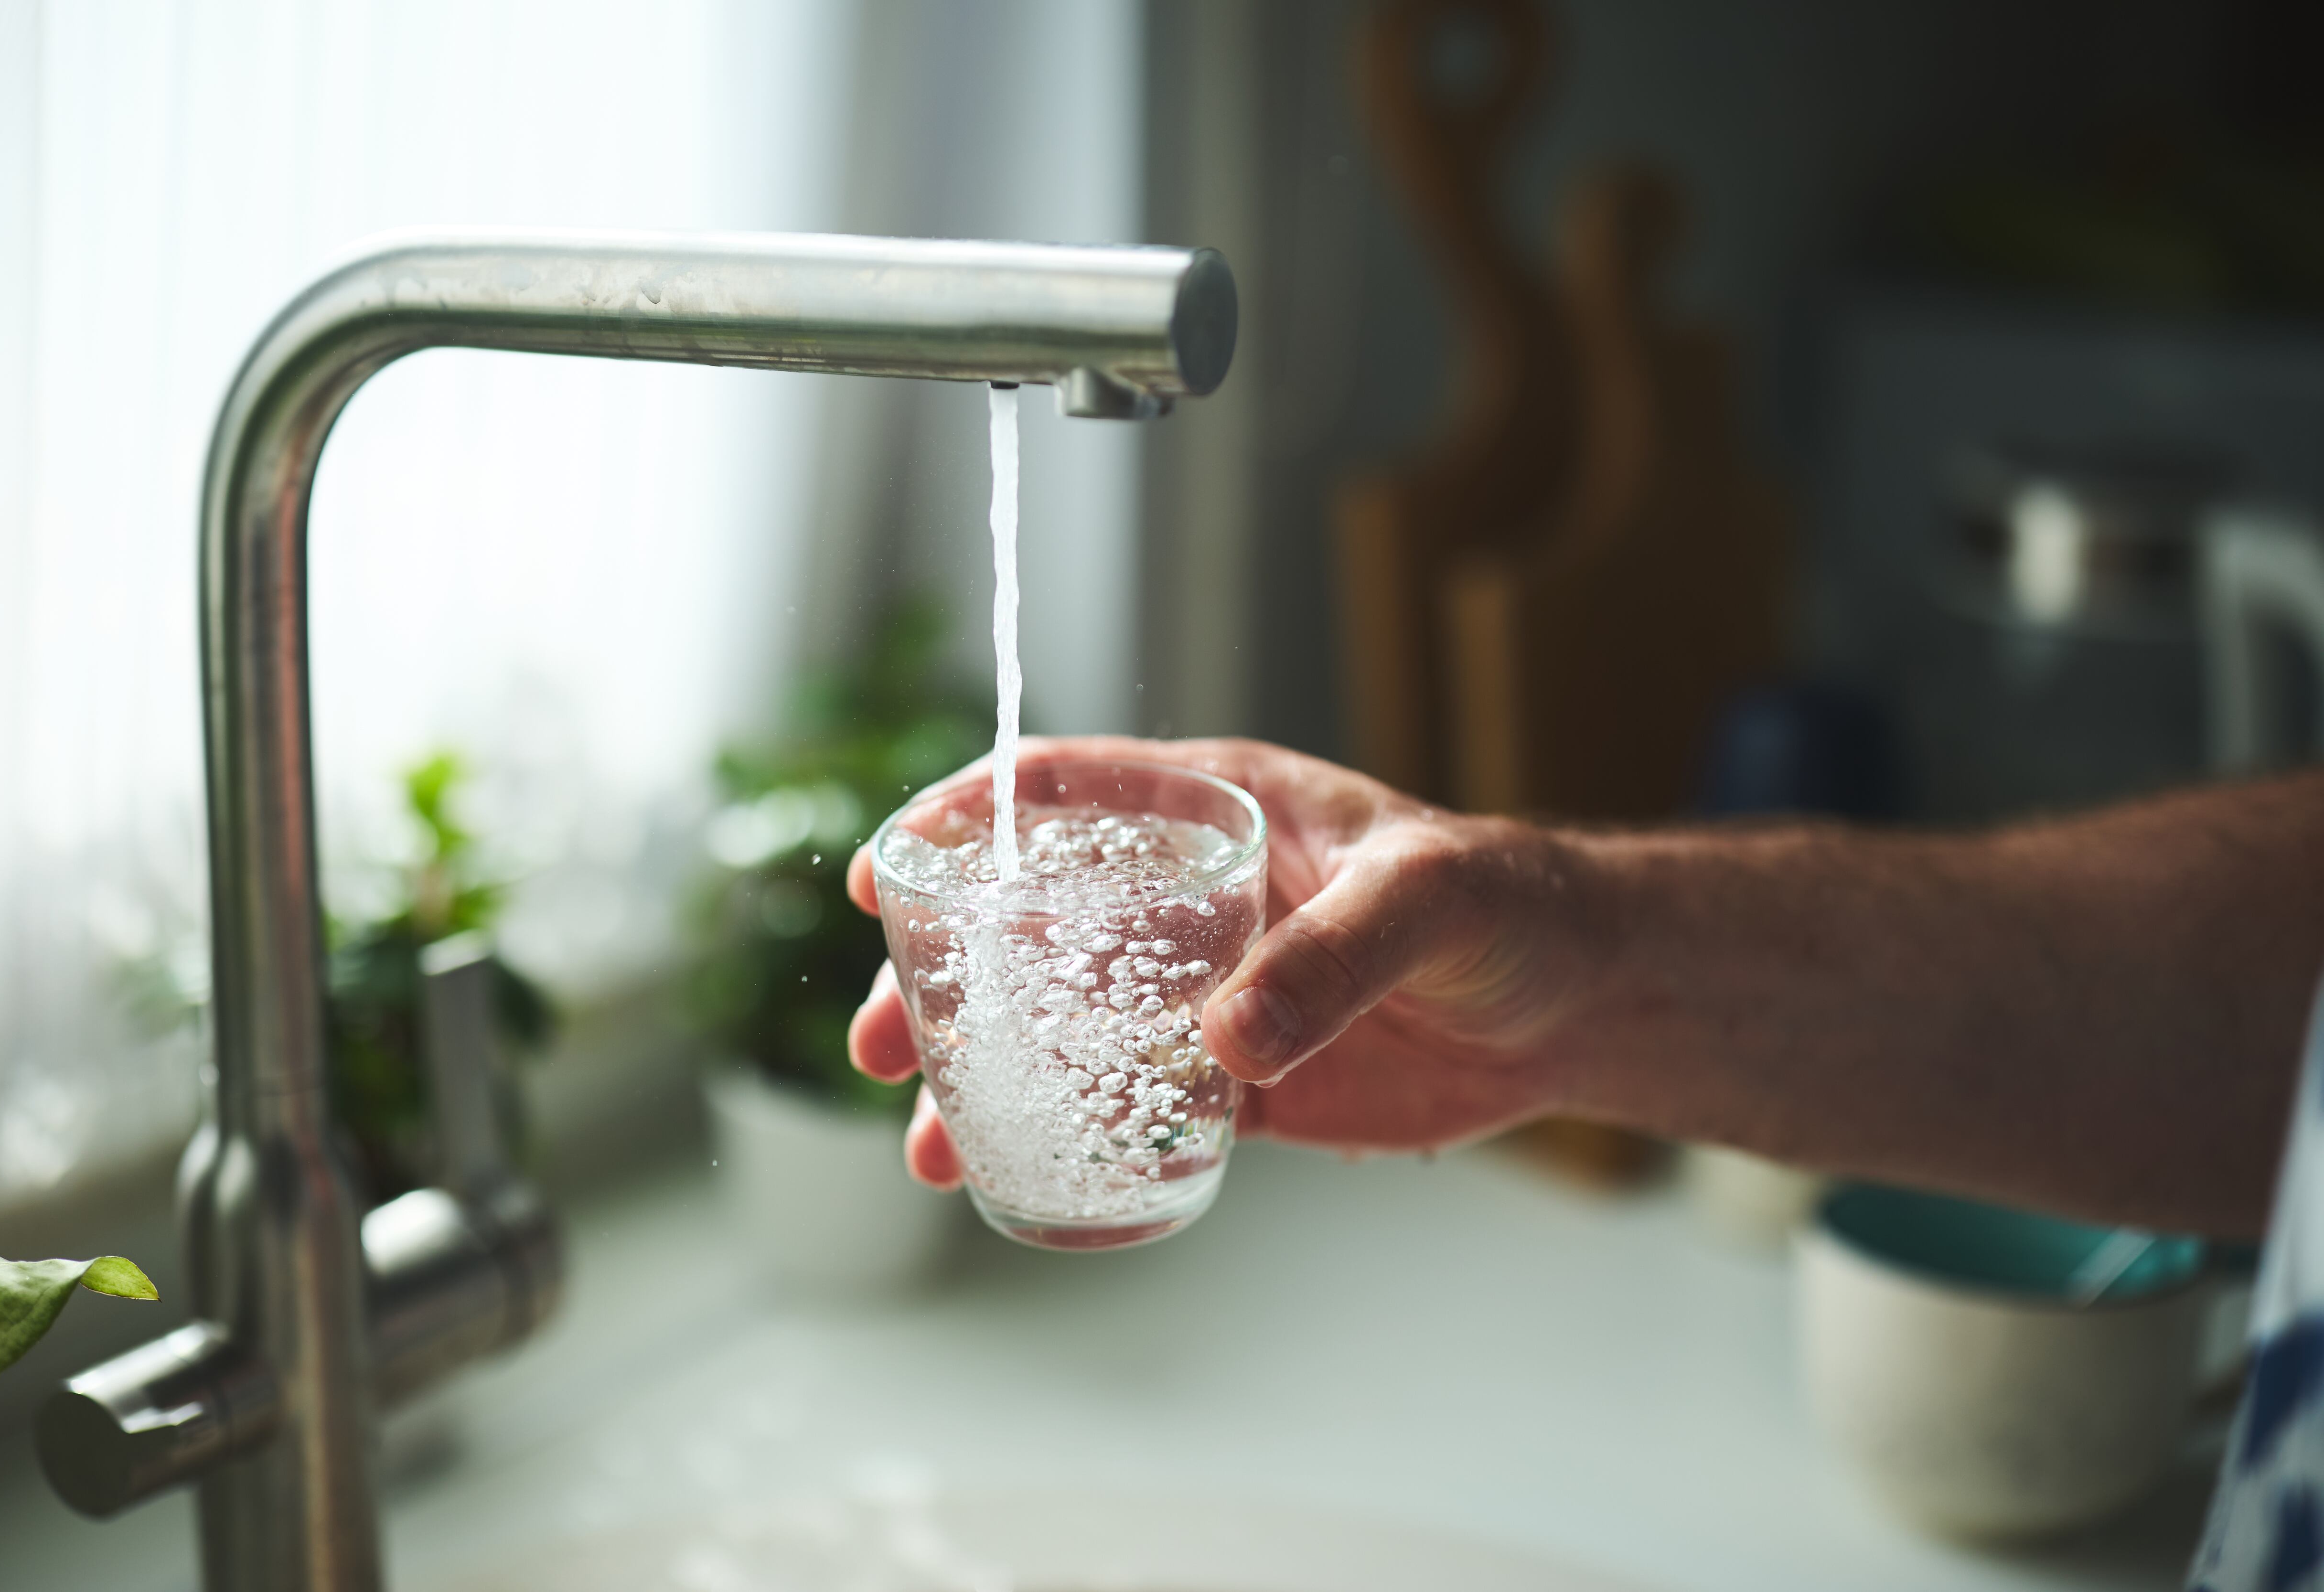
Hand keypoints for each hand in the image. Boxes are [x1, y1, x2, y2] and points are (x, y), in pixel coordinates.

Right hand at [845, 736, 1608, 1187]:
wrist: (1577, 1000)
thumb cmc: (1512, 906)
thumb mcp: (1430, 898)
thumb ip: (1334, 956)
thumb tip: (1227, 1040)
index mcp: (1221, 812)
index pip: (1063, 794)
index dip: (963, 823)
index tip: (887, 874)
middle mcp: (1194, 897)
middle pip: (1028, 922)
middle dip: (937, 979)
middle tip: (881, 1044)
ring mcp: (1207, 988)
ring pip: (1062, 1023)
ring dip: (986, 1073)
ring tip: (928, 1137)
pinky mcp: (1241, 1074)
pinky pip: (1133, 1103)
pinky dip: (1073, 1133)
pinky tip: (1022, 1170)